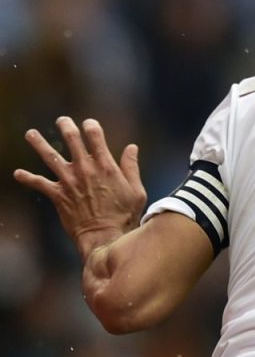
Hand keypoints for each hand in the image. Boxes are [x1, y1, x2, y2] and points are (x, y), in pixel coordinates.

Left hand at [14, 117, 145, 258]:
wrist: (105, 236)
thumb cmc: (124, 216)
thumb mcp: (136, 191)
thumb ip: (131, 167)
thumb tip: (132, 148)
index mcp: (106, 166)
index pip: (95, 137)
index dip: (91, 126)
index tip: (88, 123)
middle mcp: (85, 169)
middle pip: (72, 140)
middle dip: (66, 127)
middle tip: (62, 120)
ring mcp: (69, 181)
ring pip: (50, 156)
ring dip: (39, 143)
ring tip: (30, 133)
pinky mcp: (58, 195)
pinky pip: (38, 183)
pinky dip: (27, 178)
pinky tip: (17, 173)